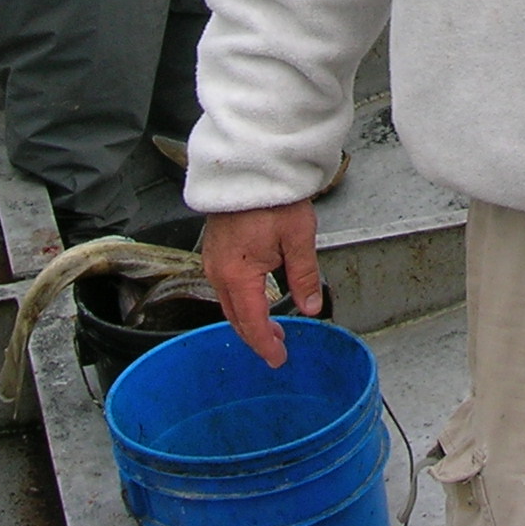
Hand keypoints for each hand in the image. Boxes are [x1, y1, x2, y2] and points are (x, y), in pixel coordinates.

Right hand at [203, 201, 323, 366]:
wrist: (250, 166)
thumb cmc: (273, 198)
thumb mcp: (298, 238)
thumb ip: (304, 276)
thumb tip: (312, 307)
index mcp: (238, 274)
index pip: (252, 322)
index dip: (266, 344)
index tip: (279, 359)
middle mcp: (218, 272)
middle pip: (235, 317)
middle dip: (256, 336)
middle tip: (277, 348)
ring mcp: (213, 260)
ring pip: (228, 303)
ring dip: (247, 319)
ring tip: (271, 328)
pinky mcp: (214, 250)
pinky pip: (224, 287)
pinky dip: (240, 302)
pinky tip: (255, 301)